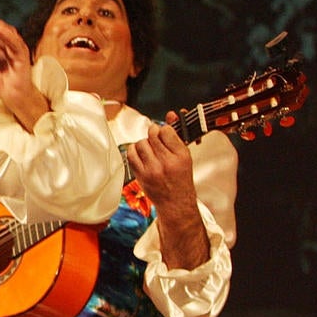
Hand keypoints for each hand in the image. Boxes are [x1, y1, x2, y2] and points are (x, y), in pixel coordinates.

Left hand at [128, 114, 208, 268]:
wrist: (176, 202)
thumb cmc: (181, 178)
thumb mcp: (185, 156)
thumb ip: (176, 136)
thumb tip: (170, 114)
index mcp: (181, 156)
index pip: (166, 131)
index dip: (163, 128)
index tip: (163, 132)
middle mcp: (167, 162)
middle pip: (152, 135)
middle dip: (152, 134)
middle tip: (155, 139)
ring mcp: (152, 169)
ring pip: (140, 144)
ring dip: (143, 143)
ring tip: (149, 149)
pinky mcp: (141, 175)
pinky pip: (131, 155)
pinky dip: (134, 151)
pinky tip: (140, 155)